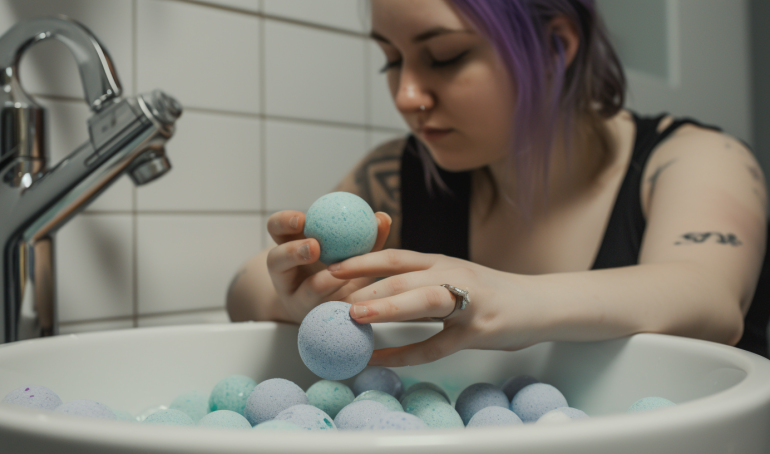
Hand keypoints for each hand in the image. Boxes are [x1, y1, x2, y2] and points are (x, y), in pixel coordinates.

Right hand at [266, 210, 391, 322]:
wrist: (330, 306)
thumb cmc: (338, 269)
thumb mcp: (343, 248)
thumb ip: (363, 236)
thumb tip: (382, 217)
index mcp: (289, 245)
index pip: (276, 228)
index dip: (284, 221)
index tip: (302, 217)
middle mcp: (287, 273)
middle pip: (275, 260)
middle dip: (293, 252)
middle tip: (314, 245)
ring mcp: (298, 299)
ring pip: (304, 291)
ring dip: (323, 283)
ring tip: (340, 276)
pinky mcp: (315, 320)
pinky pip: (329, 313)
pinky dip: (344, 306)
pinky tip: (359, 303)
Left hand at [328, 250, 543, 366]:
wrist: (541, 304)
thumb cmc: (492, 293)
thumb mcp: (455, 276)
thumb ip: (422, 281)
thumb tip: (378, 292)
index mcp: (442, 262)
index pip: (396, 256)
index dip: (362, 259)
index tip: (331, 266)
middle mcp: (453, 275)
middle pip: (403, 276)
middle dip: (365, 284)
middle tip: (331, 293)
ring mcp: (468, 303)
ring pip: (422, 301)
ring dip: (386, 307)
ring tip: (355, 316)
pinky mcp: (479, 331)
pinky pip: (438, 345)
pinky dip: (408, 354)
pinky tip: (383, 360)